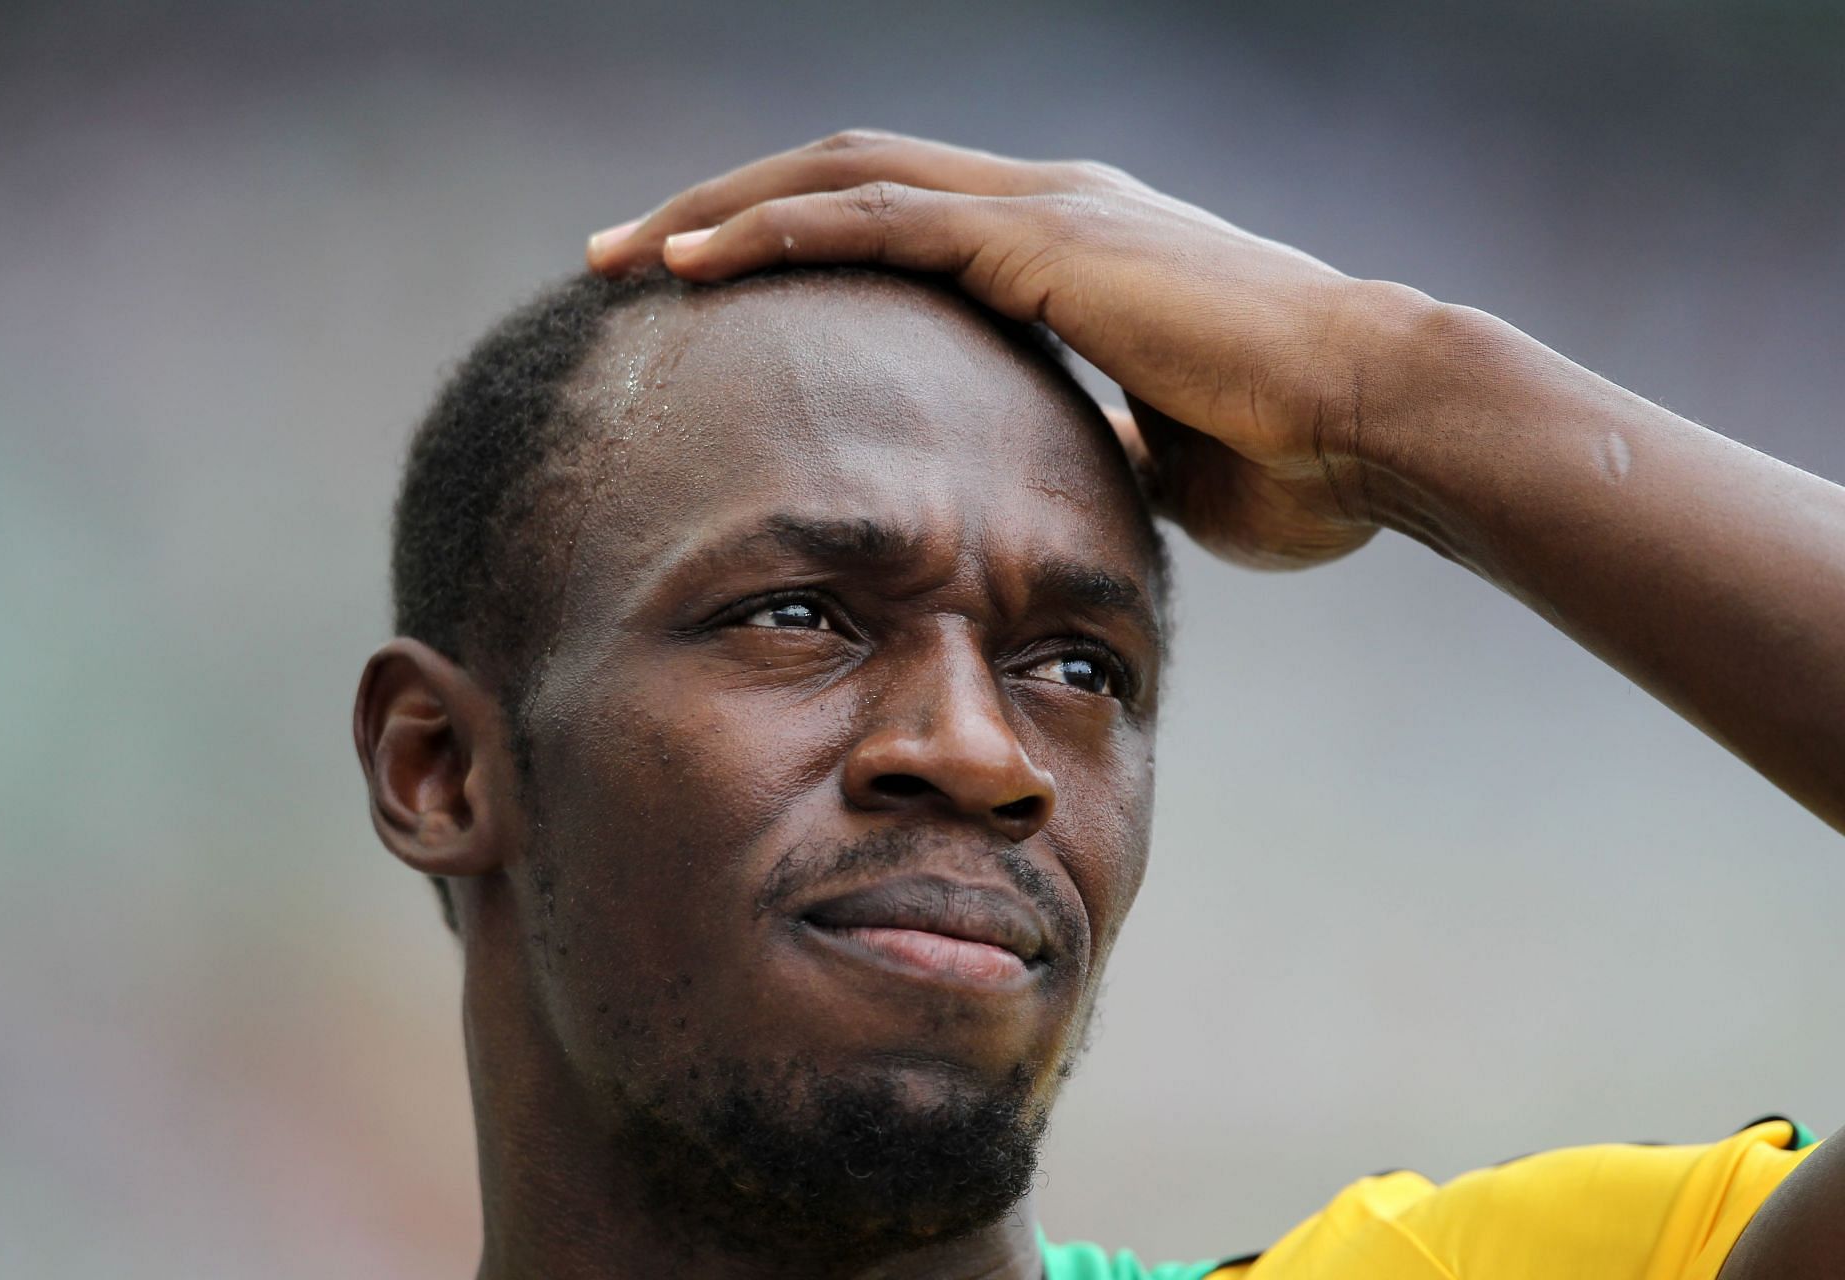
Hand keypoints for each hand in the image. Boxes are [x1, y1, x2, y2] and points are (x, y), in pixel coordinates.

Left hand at [586, 130, 1429, 566]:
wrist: (1382, 425)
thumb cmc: (1300, 458)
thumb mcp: (1168, 461)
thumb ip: (1104, 448)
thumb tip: (1068, 479)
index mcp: (1068, 250)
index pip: (900, 226)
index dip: (799, 251)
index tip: (715, 302)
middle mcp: (1045, 204)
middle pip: (845, 179)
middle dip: (727, 212)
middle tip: (627, 261)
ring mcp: (1042, 207)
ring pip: (839, 177)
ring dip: (719, 210)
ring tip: (620, 256)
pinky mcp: (1042, 235)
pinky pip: (875, 217)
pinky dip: (773, 231)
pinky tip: (689, 263)